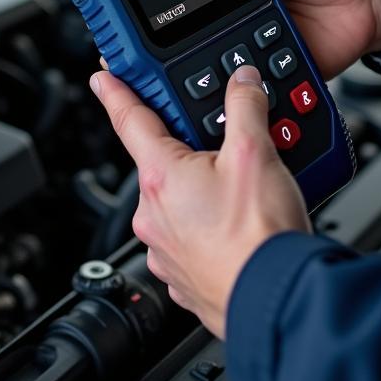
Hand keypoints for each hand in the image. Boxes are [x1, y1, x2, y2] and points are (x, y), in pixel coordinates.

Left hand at [90, 64, 309, 338]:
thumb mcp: (255, 153)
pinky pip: (193, 236)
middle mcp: (153, 216)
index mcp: (160, 177)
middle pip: (163, 161)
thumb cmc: (259, 237)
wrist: (277, 303)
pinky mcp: (186, 276)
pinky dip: (212, 224)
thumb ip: (245, 108)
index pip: (128, 120)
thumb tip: (241, 82)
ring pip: (181, 201)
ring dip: (205, 189)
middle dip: (190, 147)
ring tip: (246, 189)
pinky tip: (242, 222)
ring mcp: (166, 250)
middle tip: (224, 140)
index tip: (103, 77)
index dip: (115, 92)